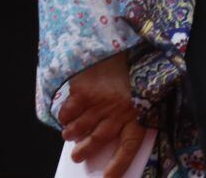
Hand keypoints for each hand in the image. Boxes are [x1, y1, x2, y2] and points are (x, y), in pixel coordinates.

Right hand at [59, 52, 148, 177]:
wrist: (124, 41)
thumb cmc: (133, 72)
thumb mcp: (140, 93)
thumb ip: (129, 115)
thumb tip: (105, 139)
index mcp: (138, 113)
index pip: (129, 146)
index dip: (118, 165)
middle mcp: (118, 111)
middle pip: (97, 140)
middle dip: (84, 151)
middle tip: (77, 156)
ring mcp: (100, 102)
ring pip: (79, 128)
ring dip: (72, 133)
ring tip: (70, 134)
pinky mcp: (84, 92)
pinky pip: (68, 112)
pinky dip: (64, 116)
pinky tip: (67, 114)